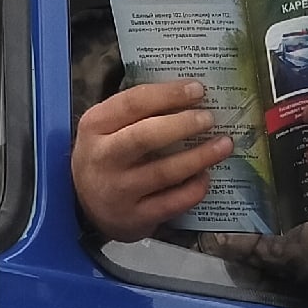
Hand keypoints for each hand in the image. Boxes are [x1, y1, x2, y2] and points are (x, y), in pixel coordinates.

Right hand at [71, 80, 231, 241]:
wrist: (84, 208)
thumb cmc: (105, 157)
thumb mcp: (106, 128)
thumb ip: (137, 112)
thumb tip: (189, 95)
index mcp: (95, 126)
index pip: (133, 103)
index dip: (168, 94)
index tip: (198, 89)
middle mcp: (104, 158)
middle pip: (146, 136)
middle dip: (183, 125)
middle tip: (209, 119)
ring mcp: (119, 190)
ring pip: (164, 172)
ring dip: (199, 157)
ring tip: (223, 145)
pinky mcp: (136, 218)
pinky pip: (172, 203)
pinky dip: (194, 189)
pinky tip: (206, 177)